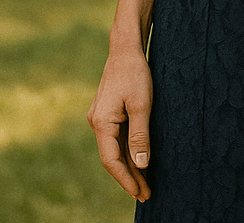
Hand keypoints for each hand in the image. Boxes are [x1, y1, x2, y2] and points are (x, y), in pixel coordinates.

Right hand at [88, 45, 152, 201]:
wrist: (126, 48)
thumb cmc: (135, 73)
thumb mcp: (142, 105)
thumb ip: (140, 136)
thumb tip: (141, 165)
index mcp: (101, 123)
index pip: (112, 161)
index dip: (126, 179)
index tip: (140, 193)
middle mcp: (97, 123)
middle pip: (113, 158)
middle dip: (130, 177)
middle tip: (147, 194)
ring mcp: (101, 118)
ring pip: (115, 149)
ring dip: (130, 166)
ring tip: (145, 184)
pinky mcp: (108, 113)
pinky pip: (117, 138)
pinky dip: (128, 151)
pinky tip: (139, 161)